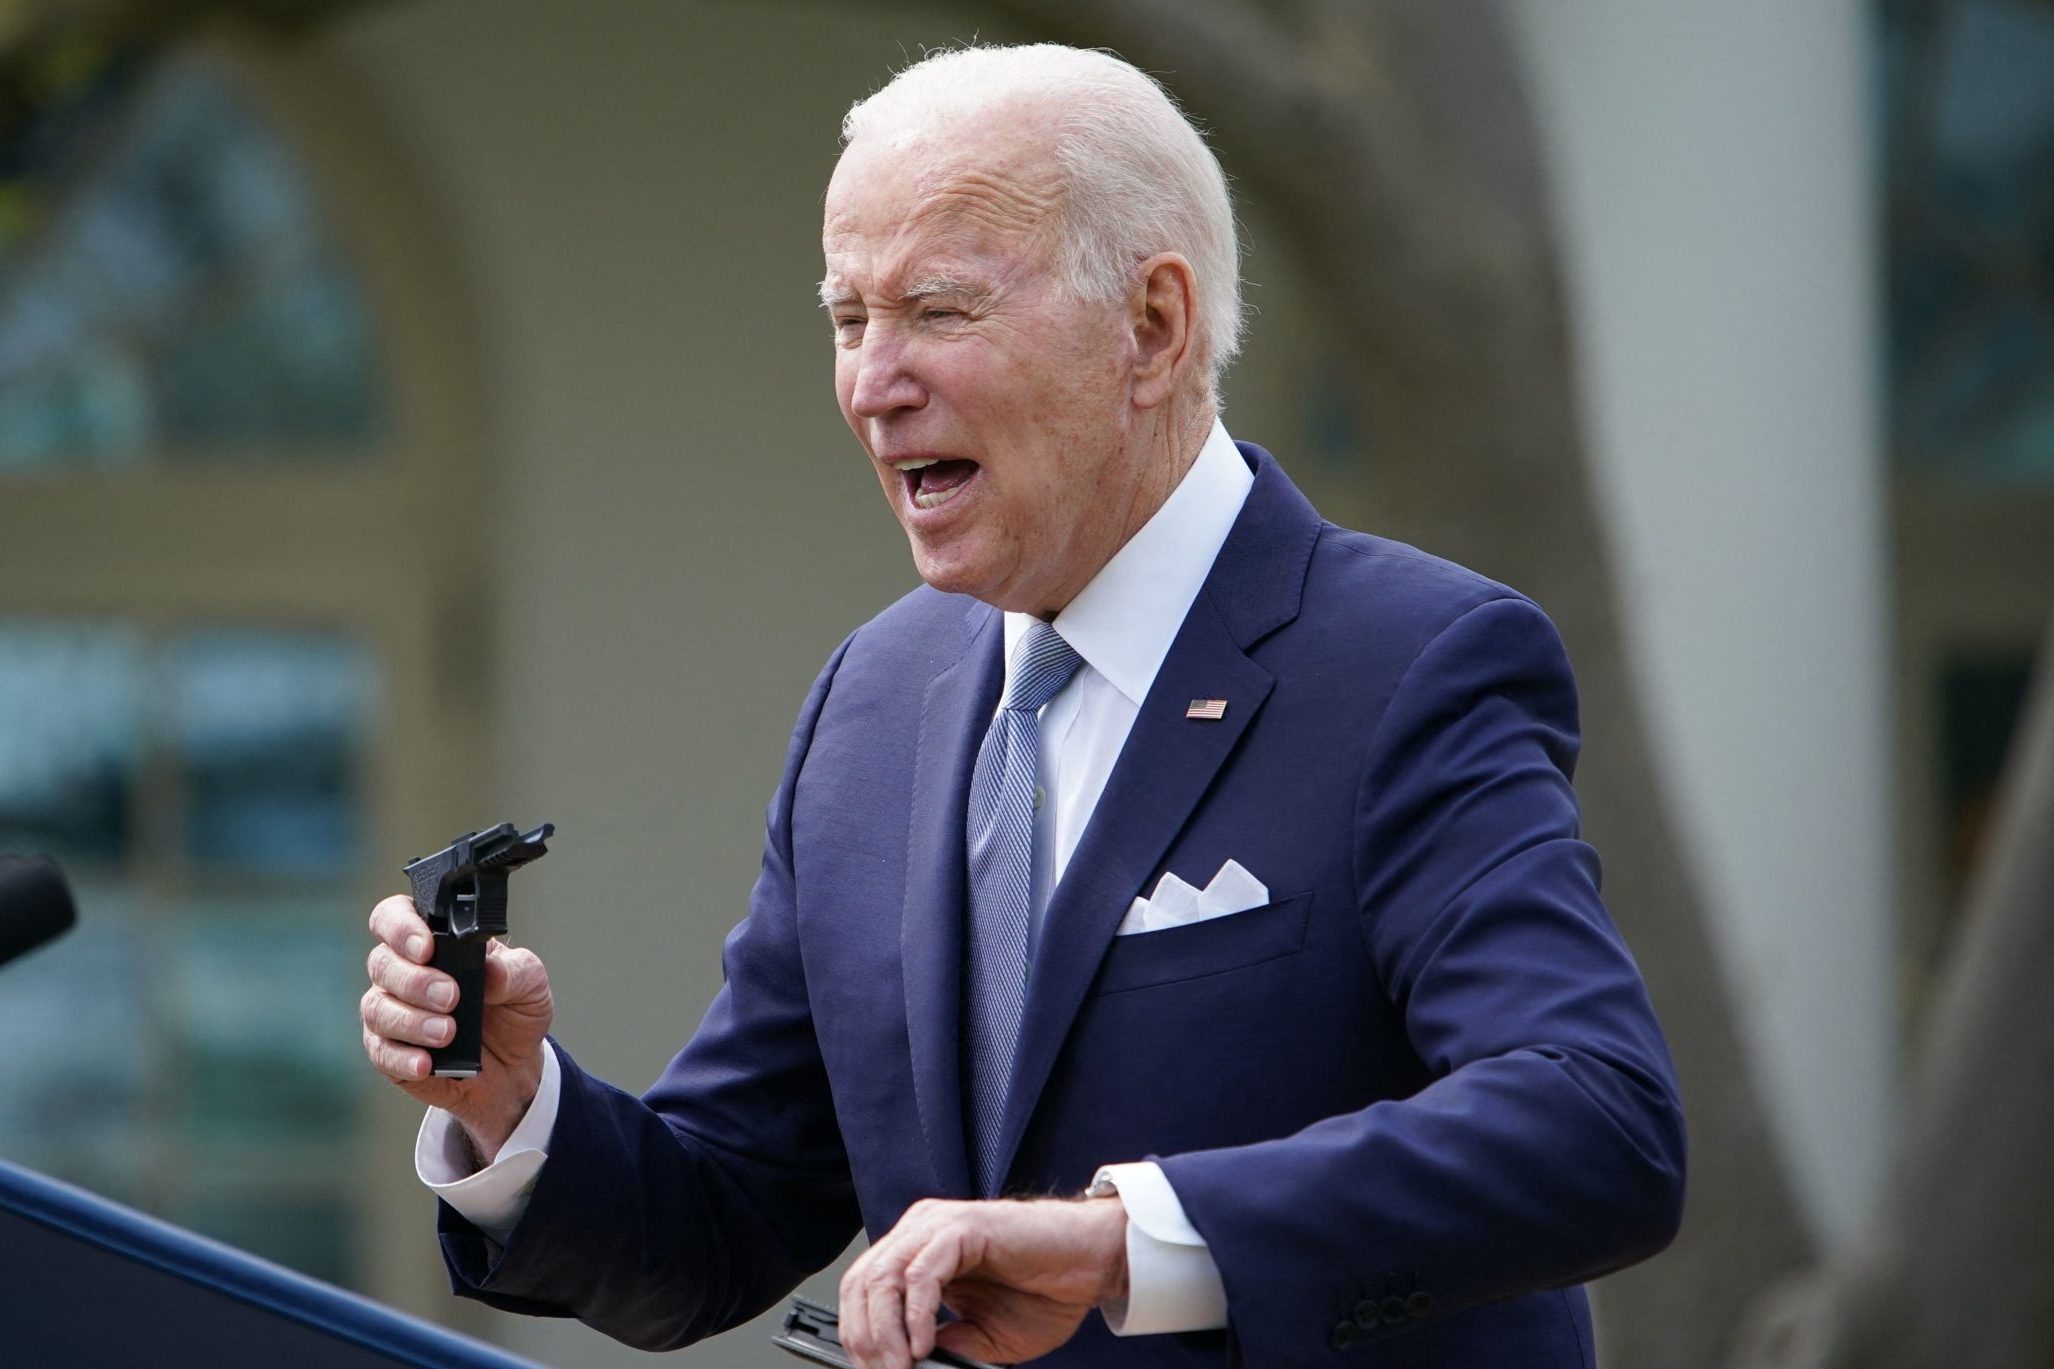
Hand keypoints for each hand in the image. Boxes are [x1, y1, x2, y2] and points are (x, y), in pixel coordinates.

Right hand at [360, 895, 552, 1158]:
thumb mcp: (531, 984)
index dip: (401, 927)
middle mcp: (404, 971)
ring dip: (411, 1020)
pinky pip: (380, 1051)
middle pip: (383, 963)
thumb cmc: (514, 1012)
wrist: (515, 1067)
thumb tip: (492, 970)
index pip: (395, 916)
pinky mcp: (388, 1051)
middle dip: (415, 980)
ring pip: (378, 1008)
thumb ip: (514, 971)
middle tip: (450, 996)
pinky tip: (426, 1063)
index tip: (427, 948)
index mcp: (435, 941)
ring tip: (447, 1032)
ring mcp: (391, 1011)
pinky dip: (402, 1057)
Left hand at [837, 1195, 1127, 1368]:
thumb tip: (907, 1361)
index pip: (863, 1290)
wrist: (1093, 1265)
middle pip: (862, 1284)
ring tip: (900, 1367)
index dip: (859, 1335)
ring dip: (884, 1332)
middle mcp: (921, 1232)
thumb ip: (944, 1343)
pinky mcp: (963, 1228)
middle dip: (864, 1339)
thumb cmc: (1047, 1291)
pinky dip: (916, 1314)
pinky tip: (922, 1346)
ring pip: (883, 1277)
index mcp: (919, 1252)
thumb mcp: (982, 1336)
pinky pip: (922, 1273)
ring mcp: (939, 1226)